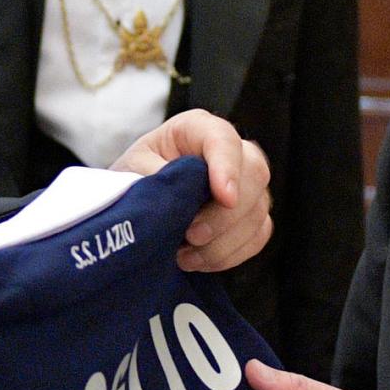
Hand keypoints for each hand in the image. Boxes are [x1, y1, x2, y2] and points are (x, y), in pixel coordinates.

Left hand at [114, 110, 271, 273]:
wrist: (135, 207)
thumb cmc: (134, 181)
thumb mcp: (131, 173)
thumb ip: (156, 181)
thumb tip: (181, 202)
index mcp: (196, 129)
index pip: (223, 138)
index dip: (228, 167)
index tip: (224, 197)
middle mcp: (231, 152)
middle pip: (255, 173)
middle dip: (225, 213)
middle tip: (191, 235)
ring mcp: (247, 186)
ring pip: (257, 211)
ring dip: (221, 242)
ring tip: (182, 254)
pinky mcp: (252, 217)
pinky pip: (257, 237)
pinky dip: (228, 255)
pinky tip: (196, 259)